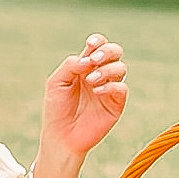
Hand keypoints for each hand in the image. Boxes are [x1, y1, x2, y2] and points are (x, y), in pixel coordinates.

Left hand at [42, 34, 128, 158]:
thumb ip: (71, 66)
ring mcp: (109, 88)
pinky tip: (97, 92)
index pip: (97, 46)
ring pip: (120, 68)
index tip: (90, 44)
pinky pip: (122, 88)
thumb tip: (89, 58)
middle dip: (107, 51)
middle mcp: (100, 74)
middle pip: (115, 52)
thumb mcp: (56, 82)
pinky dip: (110, 85)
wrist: (61, 136)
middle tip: (94, 60)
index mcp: (85, 67)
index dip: (97, 41)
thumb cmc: (56, 108)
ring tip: (90, 81)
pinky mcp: (116, 103)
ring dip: (106, 70)